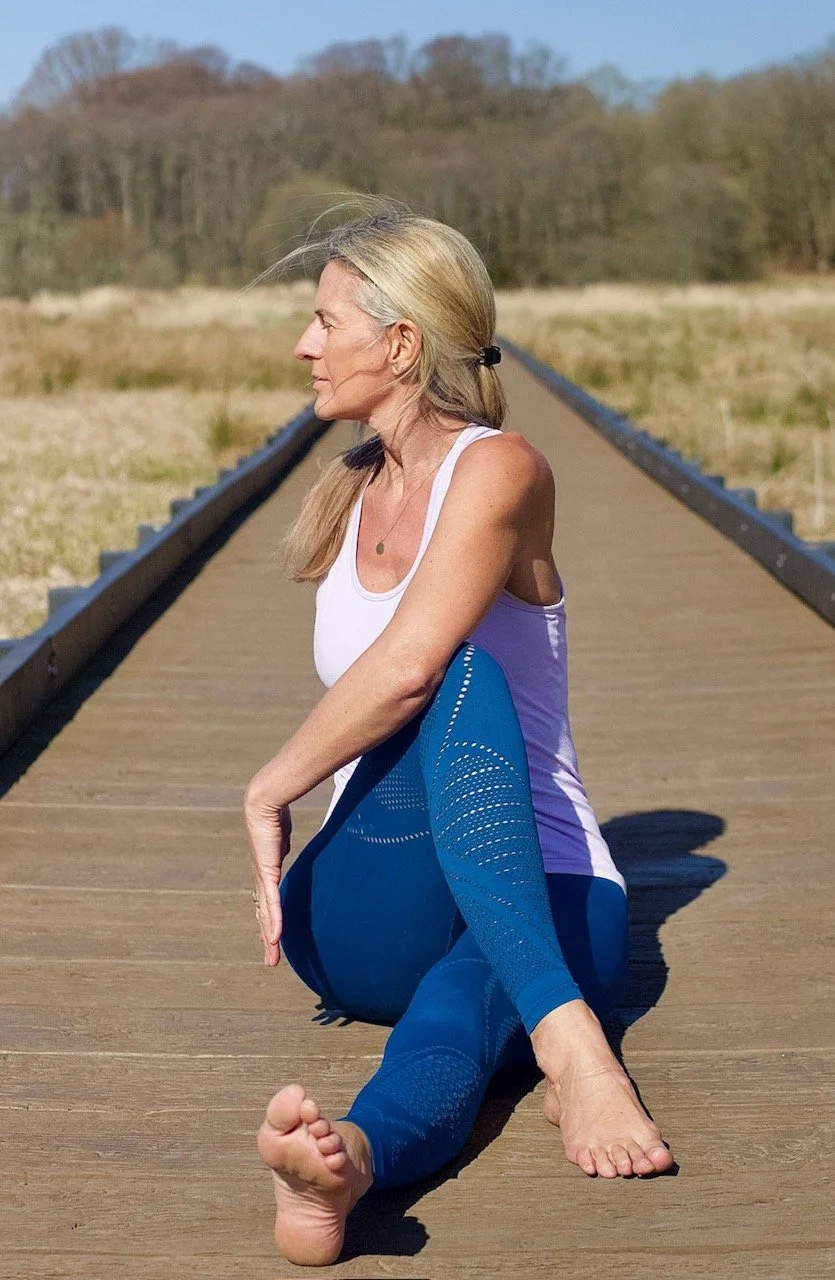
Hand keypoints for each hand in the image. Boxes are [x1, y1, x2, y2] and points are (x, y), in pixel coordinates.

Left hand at [243, 790, 291, 966]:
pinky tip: (275, 938)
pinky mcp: (267, 873)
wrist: (264, 803)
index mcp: (265, 872)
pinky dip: (274, 921)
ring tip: (271, 958)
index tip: (272, 937)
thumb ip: (283, 847)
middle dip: (267, 939)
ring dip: (269, 938)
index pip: (266, 903)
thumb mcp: (282, 837)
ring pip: (266, 915)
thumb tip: (286, 846)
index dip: (269, 922)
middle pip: (264, 915)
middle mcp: (261, 878)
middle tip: (271, 960)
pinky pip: (272, 903)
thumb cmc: (274, 815)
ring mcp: (262, 877)